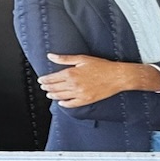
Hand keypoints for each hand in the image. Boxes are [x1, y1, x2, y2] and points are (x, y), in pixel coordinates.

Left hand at [39, 53, 159, 108]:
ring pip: (61, 96)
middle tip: (43, 87)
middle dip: (46, 87)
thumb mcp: (82, 59)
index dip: (44, 80)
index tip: (41, 80)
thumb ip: (64, 59)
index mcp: (71, 73)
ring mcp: (79, 94)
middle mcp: (73, 85)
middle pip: (54, 88)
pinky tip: (61, 102)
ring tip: (49, 94)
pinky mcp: (86, 100)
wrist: (118, 76)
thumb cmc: (102, 66)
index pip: (52, 78)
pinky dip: (64, 104)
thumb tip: (50, 56)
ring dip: (53, 95)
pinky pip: (72, 104)